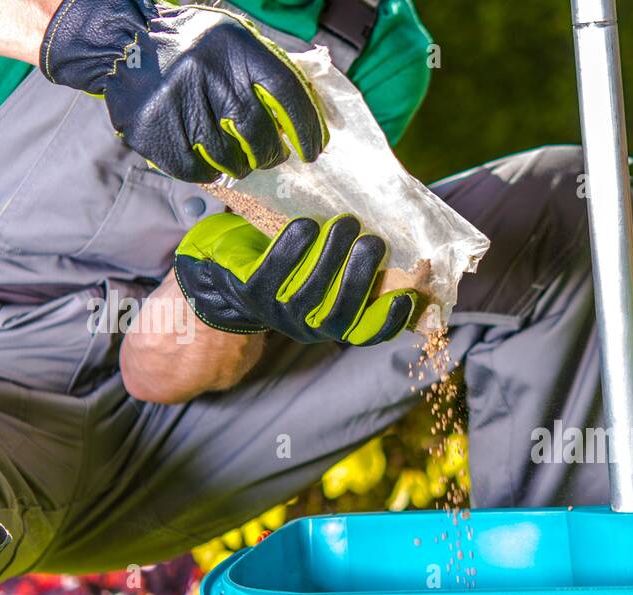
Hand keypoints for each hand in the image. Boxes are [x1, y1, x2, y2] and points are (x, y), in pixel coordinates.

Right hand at [39, 0, 325, 181]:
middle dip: (271, 153)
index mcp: (234, 45)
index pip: (287, 92)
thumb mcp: (232, 40)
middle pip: (259, 132)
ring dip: (241, 165)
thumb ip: (267, 70)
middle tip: (271, 156)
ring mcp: (177, 101)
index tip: (314, 150)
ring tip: (236, 155)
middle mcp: (207, 71)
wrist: (123, 42)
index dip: (306, 127)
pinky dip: (209, 172)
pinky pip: (198, 171)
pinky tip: (207, 158)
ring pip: (230, 157)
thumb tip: (313, 113)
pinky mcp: (154, 130)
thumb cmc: (192, 48)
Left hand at [173, 213, 418, 345]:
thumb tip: (394, 243)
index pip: (366, 334)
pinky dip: (294, 246)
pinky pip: (276, 268)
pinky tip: (307, 225)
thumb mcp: (323, 275)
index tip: (407, 296)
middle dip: (362, 275)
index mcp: (330, 324)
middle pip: (342, 311)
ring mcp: (278, 311)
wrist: (225, 274)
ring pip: (312, 289)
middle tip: (374, 241)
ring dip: (333, 254)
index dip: (388, 322)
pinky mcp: (252, 290)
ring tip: (348, 223)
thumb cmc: (288, 268)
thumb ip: (353, 268)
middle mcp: (307, 325)